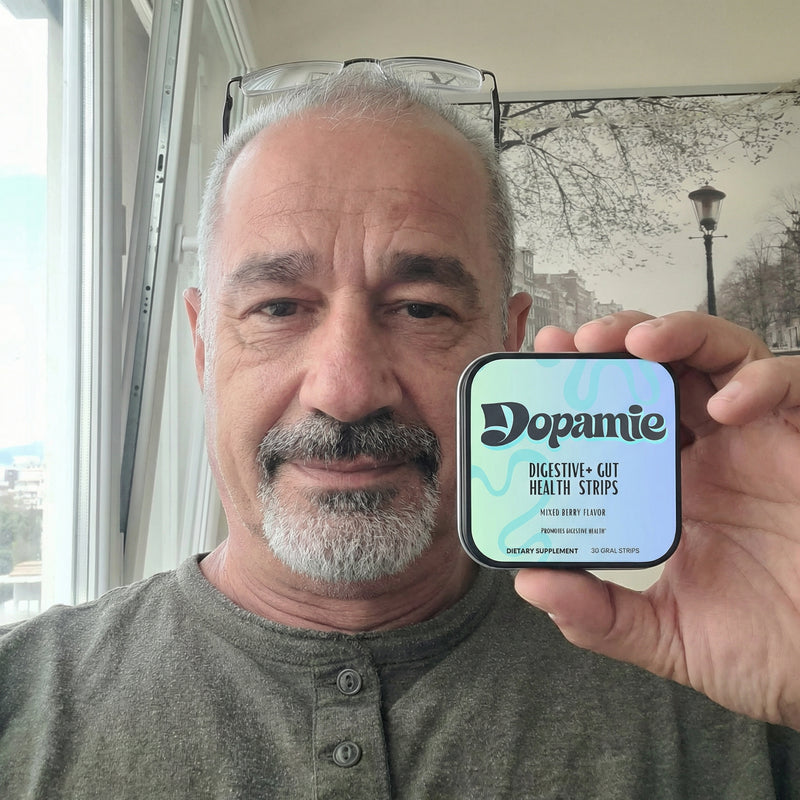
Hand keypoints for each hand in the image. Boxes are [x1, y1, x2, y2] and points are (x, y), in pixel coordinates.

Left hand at [515, 310, 799, 728]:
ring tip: (637, 344)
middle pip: (662, 368)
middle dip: (617, 342)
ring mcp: (762, 441)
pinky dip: (763, 381)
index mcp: (670, 484)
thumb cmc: (767, 648)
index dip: (584, 386)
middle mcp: (712, 451)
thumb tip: (529, 582)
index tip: (539, 368)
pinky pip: (794, 386)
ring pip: (720, 353)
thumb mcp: (670, 635)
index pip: (620, 415)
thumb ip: (601, 616)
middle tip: (574, 342)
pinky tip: (728, 406)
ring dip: (678, 333)